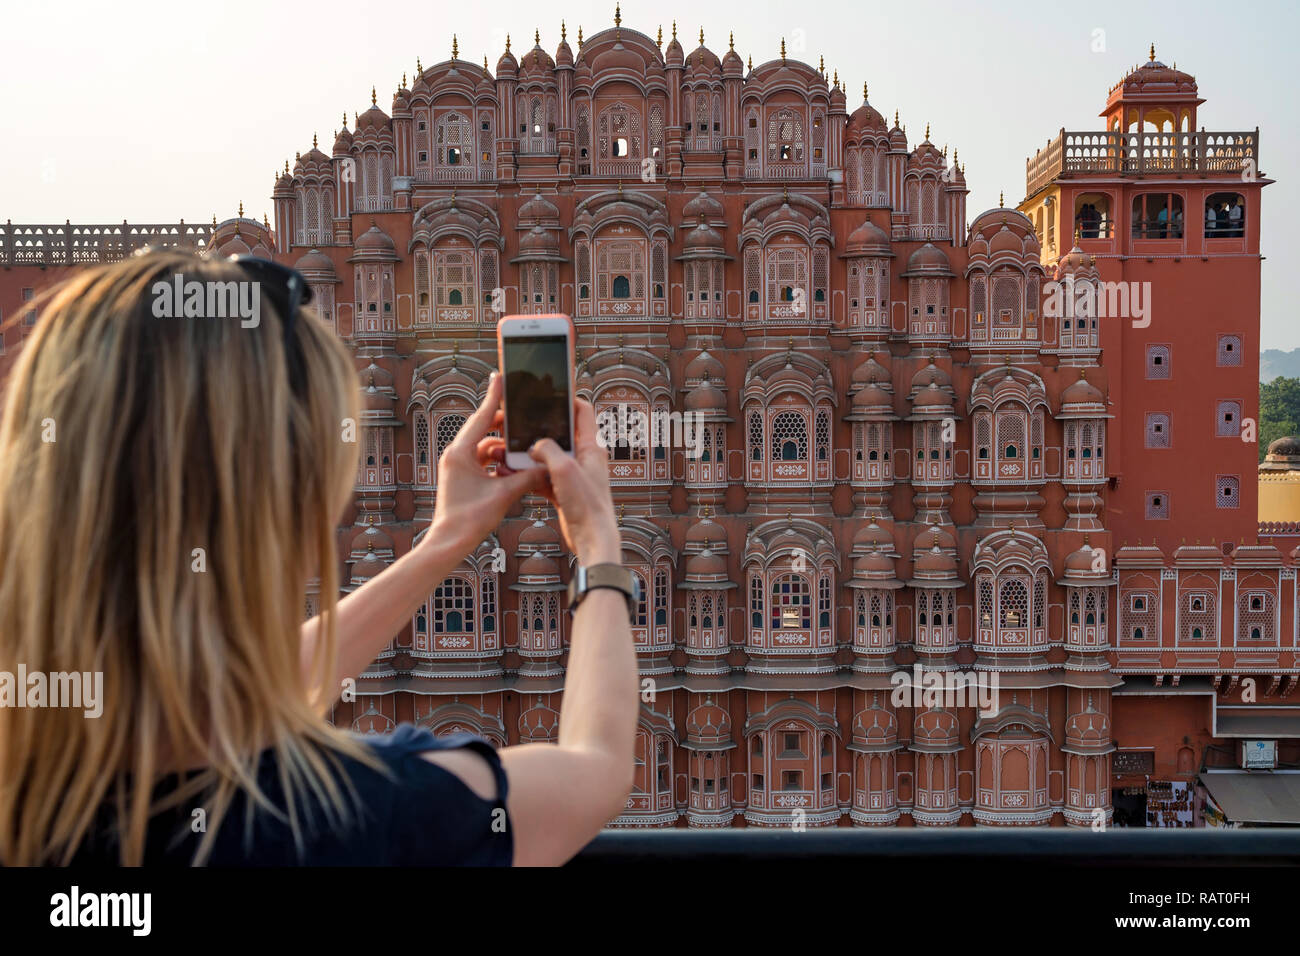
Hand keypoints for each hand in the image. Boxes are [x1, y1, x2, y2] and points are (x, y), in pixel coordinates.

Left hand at [426, 373, 543, 557]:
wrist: (449, 542)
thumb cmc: (468, 520)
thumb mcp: (504, 495)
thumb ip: (527, 477)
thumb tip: (546, 466)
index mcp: (460, 453)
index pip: (481, 417)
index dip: (495, 397)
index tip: (501, 378)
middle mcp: (455, 455)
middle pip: (483, 429)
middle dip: (504, 424)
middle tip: (522, 417)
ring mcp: (457, 465)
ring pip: (484, 446)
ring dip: (502, 446)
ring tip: (521, 446)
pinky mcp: (461, 476)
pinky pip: (482, 460)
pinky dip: (496, 460)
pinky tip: (512, 466)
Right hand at [529, 398, 619, 565]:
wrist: (592, 539)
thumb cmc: (587, 504)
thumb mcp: (564, 468)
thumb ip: (547, 450)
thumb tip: (535, 446)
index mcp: (590, 447)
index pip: (583, 412)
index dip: (567, 400)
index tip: (548, 395)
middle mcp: (584, 459)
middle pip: (561, 434)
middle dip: (540, 430)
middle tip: (522, 424)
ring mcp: (574, 475)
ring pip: (549, 457)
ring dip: (531, 455)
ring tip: (511, 451)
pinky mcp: (565, 491)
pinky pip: (544, 477)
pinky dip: (530, 475)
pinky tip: (514, 474)